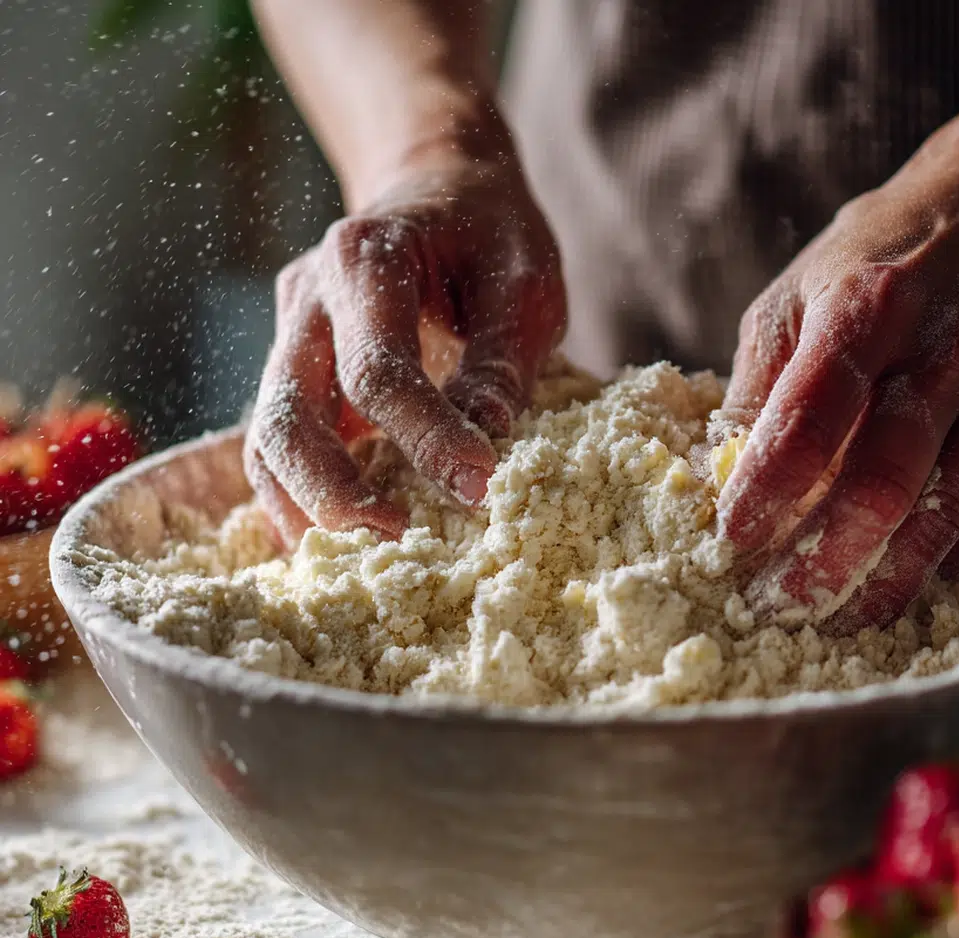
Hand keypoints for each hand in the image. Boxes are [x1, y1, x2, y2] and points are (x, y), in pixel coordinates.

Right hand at [245, 151, 565, 544]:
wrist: (437, 188)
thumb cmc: (489, 233)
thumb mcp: (523, 279)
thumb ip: (502, 355)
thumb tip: (487, 436)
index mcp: (364, 260)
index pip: (378, 371)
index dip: (426, 438)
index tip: (479, 487)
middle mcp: (308, 299)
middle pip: (286, 414)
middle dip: (334, 492)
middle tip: (397, 541)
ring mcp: (291, 337)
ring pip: (265, 439)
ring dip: (305, 507)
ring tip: (366, 557)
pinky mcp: (296, 372)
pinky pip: (278, 445)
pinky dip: (301, 498)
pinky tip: (343, 541)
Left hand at [717, 96, 958, 633]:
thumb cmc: (881, 258)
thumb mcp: (796, 295)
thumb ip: (760, 387)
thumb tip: (722, 479)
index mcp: (865, 309)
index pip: (809, 422)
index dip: (767, 493)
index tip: (730, 541)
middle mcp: (945, 349)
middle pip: (881, 483)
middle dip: (823, 560)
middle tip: (776, 605)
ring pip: (940, 514)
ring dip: (881, 581)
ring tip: (833, 620)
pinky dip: (938, 561)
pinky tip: (897, 586)